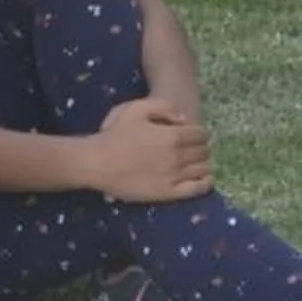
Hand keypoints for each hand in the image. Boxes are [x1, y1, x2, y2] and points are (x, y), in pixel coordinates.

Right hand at [88, 97, 213, 202]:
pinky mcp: (168, 193)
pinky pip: (197, 189)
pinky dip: (205, 182)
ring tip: (193, 162)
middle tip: (191, 149)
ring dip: (202, 163)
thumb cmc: (115, 135)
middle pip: (203, 152)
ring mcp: (174, 176)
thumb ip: (164, 108)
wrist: (96, 162)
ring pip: (203, 169)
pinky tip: (201, 178)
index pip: (201, 135)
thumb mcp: (136, 108)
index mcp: (172, 136)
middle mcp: (177, 156)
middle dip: (200, 148)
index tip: (190, 135)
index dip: (198, 133)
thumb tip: (184, 120)